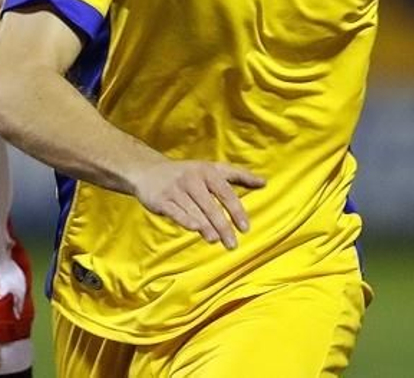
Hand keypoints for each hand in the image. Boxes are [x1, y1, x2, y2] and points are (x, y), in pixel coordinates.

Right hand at [127, 157, 265, 249]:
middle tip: (233, 244)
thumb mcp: (211, 169)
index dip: (236, 210)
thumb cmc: (187, 173)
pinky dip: (186, 220)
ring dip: (206, 227)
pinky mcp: (161, 199)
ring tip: (217, 240)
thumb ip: (238, 175)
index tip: (245, 228)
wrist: (148, 171)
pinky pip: (176, 212)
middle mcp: (192, 179)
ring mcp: (176, 189)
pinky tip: (196, 230)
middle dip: (223, 225)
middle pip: (211, 205)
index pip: (225, 192)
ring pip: (194, 211)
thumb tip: (264, 183)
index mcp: (207, 171)